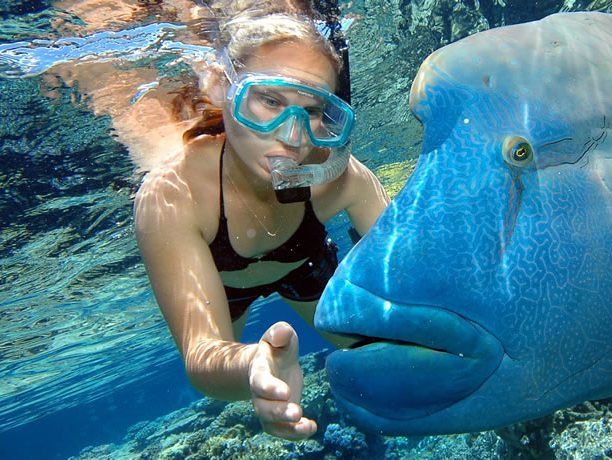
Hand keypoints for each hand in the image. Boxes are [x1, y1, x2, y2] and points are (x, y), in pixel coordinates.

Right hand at [248, 321, 316, 439]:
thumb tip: (281, 334)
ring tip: (308, 426)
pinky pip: (283, 431)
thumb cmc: (277, 348)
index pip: (260, 381)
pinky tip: (312, 427)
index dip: (270, 388)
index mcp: (259, 371)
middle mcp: (259, 394)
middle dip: (279, 412)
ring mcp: (267, 408)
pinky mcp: (278, 418)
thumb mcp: (279, 335)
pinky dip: (296, 433)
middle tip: (297, 412)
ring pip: (271, 424)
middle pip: (263, 408)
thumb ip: (280, 332)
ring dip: (288, 428)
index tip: (286, 392)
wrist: (271, 364)